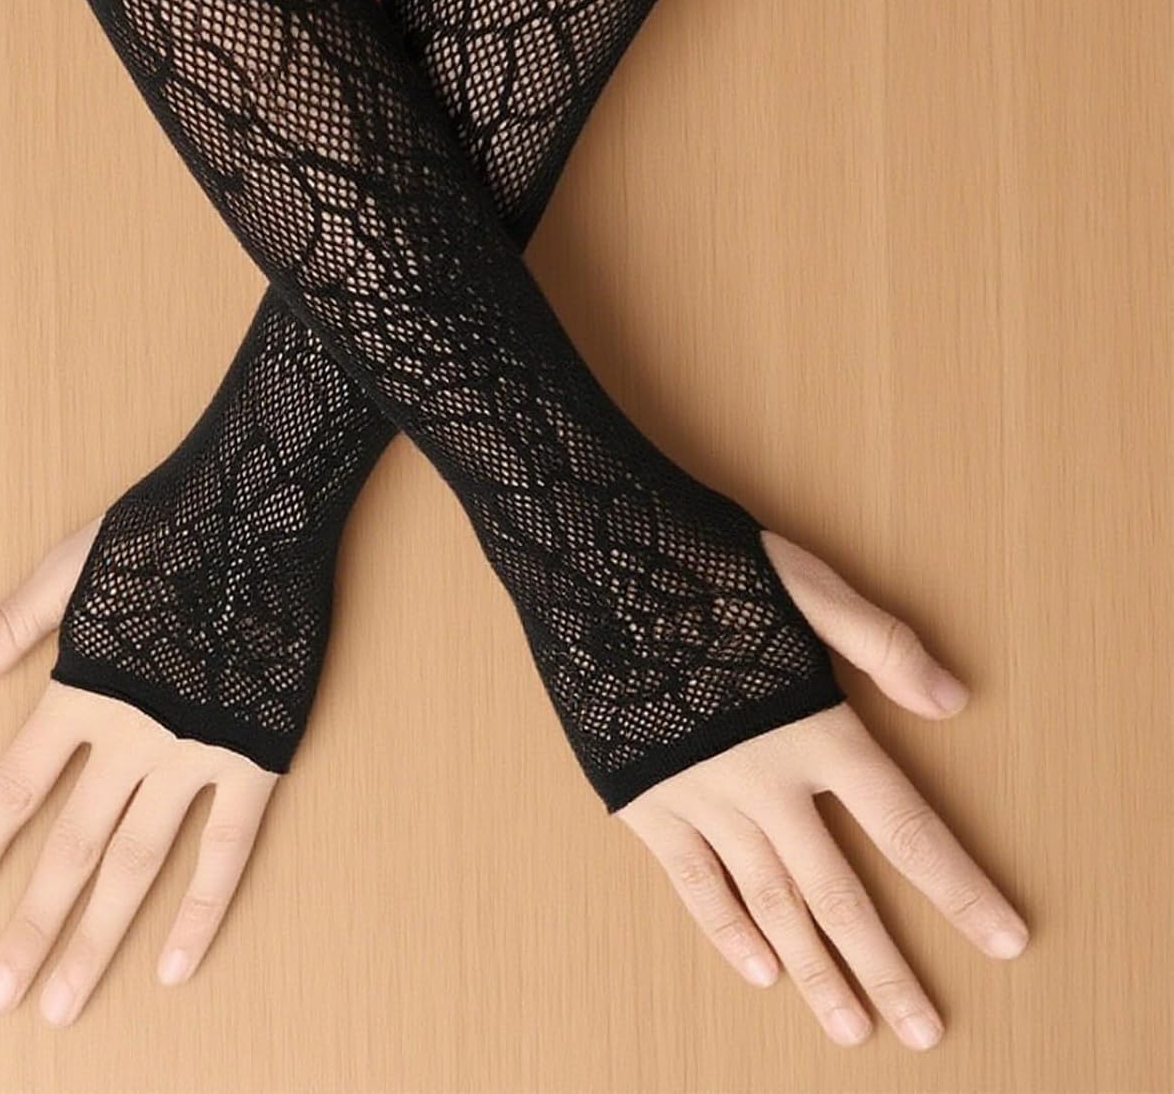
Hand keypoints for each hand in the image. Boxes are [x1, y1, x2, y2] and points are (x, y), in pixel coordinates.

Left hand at [0, 520, 278, 1025]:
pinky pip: (228, 847)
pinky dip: (202, 908)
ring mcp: (196, 751)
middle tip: (1, 994)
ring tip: (64, 1003)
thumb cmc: (167, 527)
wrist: (260, 507)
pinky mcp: (256, 753)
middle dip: (32, 925)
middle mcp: (133, 736)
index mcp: (84, 690)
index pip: (16, 789)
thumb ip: (11, 627)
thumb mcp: (71, 564)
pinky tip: (175, 962)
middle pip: (73, 848)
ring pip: (140, 863)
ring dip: (97, 936)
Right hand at [618, 533, 1028, 1051]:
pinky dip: (728, 930)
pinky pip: (694, 882)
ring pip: (770, 902)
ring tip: (852, 1027)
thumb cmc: (700, 566)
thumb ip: (880, 643)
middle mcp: (763, 778)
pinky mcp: (646, 800)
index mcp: (813, 726)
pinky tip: (761, 969)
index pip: (904, 826)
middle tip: (924, 1032)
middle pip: (838, 891)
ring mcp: (700, 796)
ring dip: (815, 970)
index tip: (1004, 940)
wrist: (592, 564)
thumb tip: (954, 701)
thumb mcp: (803, 583)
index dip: (958, 887)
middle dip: (885, 967)